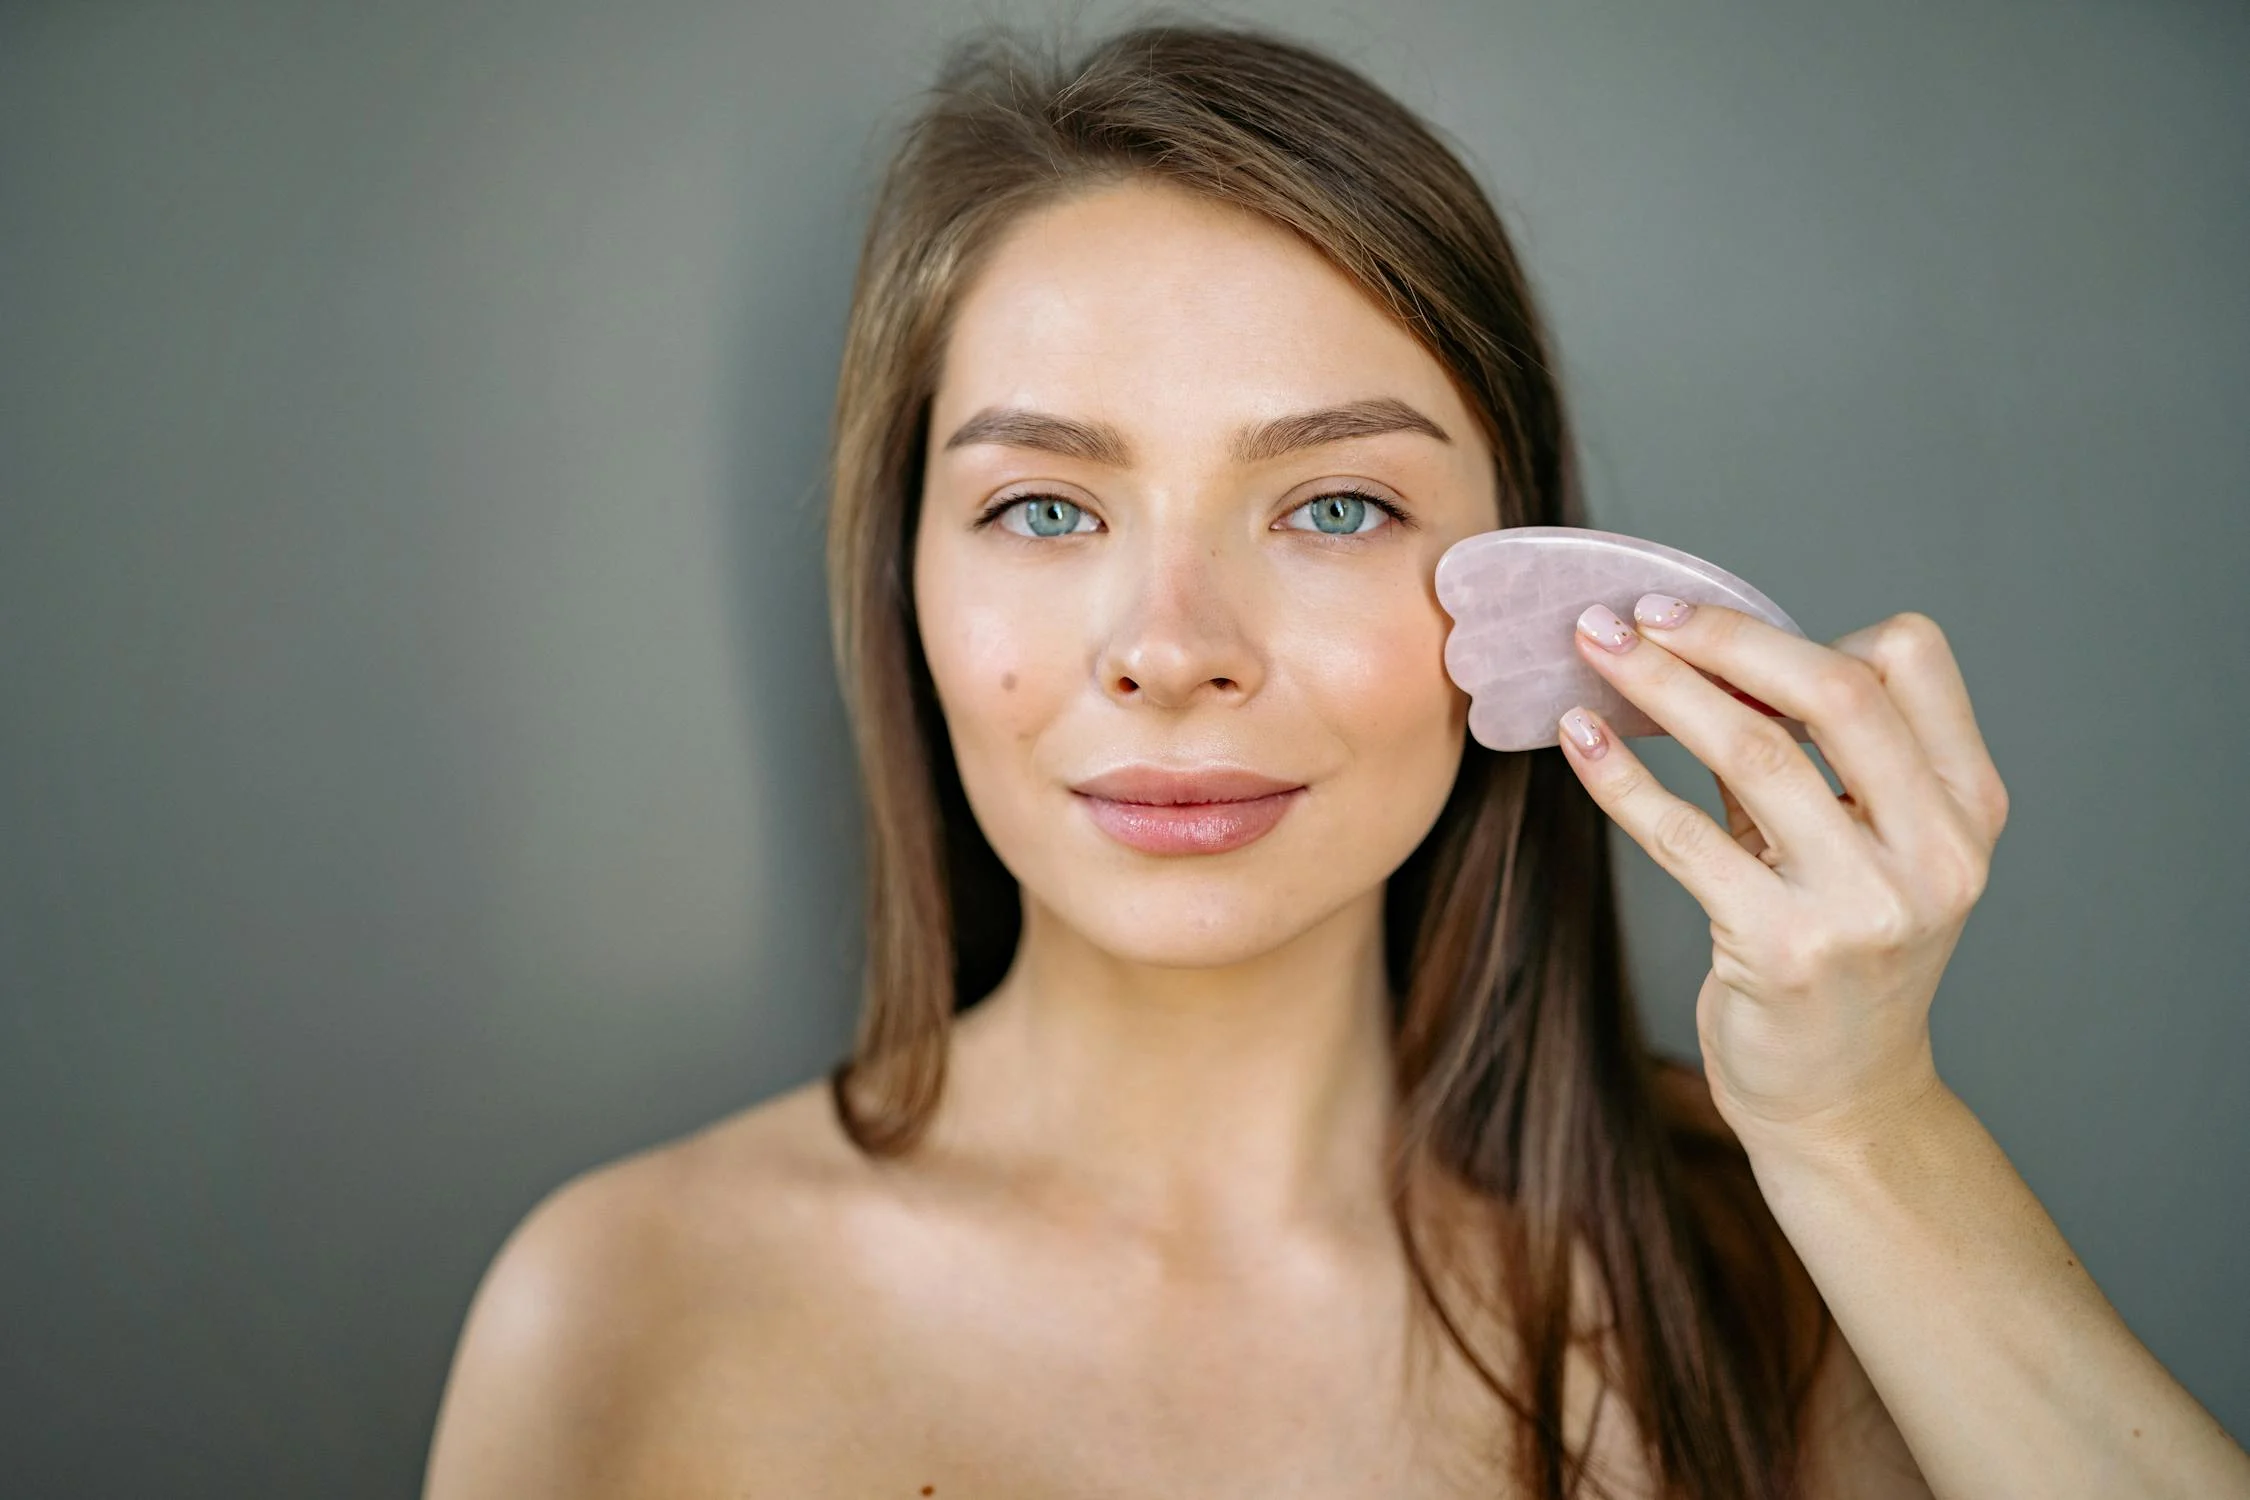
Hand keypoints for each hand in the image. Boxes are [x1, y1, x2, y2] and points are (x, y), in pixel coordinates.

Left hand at [1556, 596, 2010, 1158]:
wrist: (1841, 1101)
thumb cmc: (1839, 955)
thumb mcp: (1858, 849)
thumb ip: (1808, 759)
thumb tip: (1702, 653)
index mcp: (1966, 807)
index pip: (1909, 661)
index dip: (1811, 629)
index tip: (1716, 626)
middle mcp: (1934, 851)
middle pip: (1832, 693)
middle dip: (1722, 637)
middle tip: (1637, 614)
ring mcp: (1865, 905)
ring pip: (1752, 750)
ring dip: (1658, 686)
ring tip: (1592, 650)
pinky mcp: (1783, 949)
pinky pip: (1683, 834)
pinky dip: (1621, 775)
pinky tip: (1579, 738)